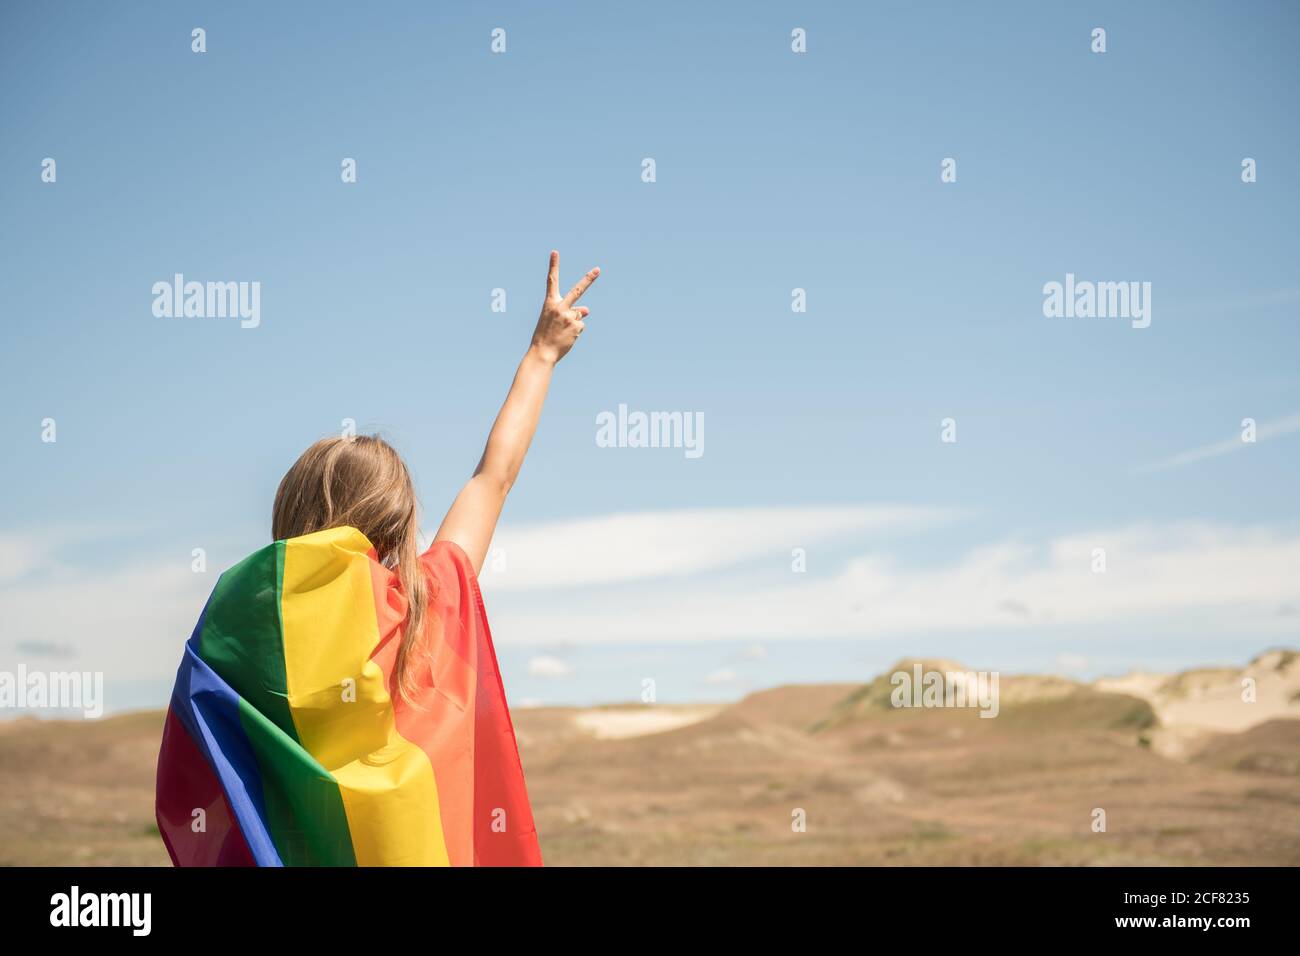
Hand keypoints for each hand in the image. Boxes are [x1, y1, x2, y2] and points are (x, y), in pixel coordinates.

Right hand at [530, 250, 598, 364]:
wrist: (543, 352)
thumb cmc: (545, 335)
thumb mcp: (554, 319)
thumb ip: (570, 311)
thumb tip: (587, 310)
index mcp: (549, 303)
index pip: (551, 281)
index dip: (553, 266)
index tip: (555, 252)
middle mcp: (560, 307)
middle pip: (577, 291)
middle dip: (589, 279)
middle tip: (598, 269)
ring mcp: (569, 316)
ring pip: (579, 315)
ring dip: (573, 323)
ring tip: (561, 332)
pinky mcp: (577, 326)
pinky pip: (580, 326)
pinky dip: (575, 332)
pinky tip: (566, 337)